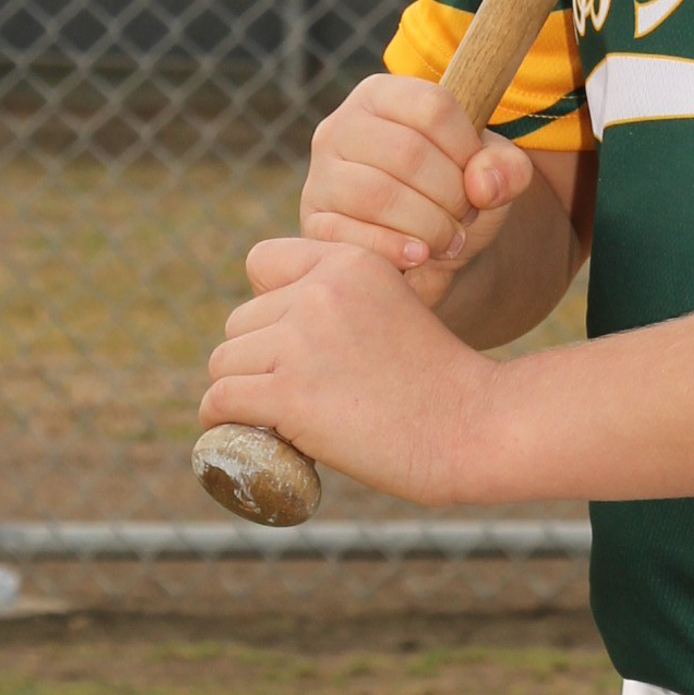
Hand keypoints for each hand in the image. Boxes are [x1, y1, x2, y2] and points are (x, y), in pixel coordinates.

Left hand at [201, 238, 502, 503]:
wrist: (472, 428)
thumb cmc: (438, 381)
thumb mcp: (393, 307)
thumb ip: (341, 302)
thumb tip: (275, 325)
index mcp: (350, 262)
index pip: (261, 261)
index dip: (268, 303)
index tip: (291, 341)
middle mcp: (320, 291)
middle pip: (240, 321)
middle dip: (258, 358)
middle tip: (300, 392)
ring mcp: (301, 341)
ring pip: (225, 362)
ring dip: (243, 391)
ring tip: (283, 417)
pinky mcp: (288, 393)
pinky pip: (221, 401)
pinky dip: (223, 422)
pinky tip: (247, 434)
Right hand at [302, 75, 534, 307]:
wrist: (428, 252)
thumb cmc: (456, 195)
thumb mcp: (494, 175)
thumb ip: (507, 168)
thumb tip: (483, 185)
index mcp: (384, 95)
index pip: (433, 107)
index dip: (467, 149)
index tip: (477, 177)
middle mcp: (342, 126)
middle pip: (407, 152)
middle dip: (451, 195)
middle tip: (464, 217)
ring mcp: (322, 174)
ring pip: (378, 194)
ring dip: (428, 226)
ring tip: (447, 240)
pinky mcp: (314, 222)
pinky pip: (350, 235)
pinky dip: (394, 250)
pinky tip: (420, 256)